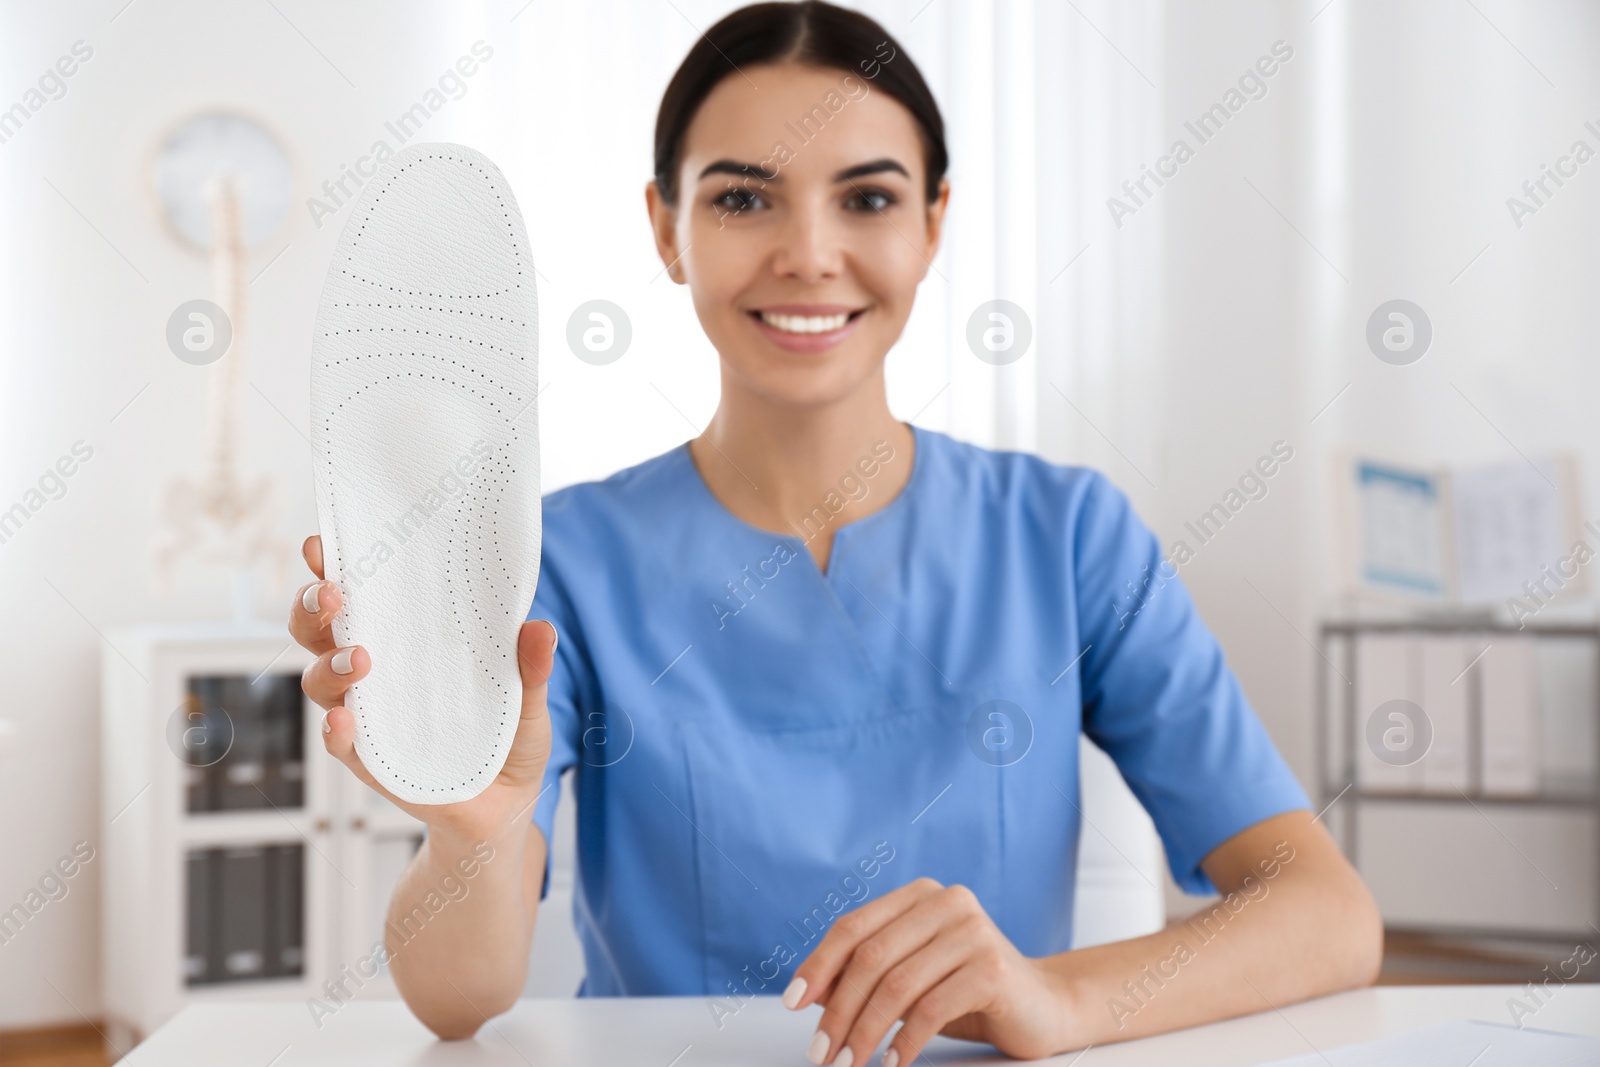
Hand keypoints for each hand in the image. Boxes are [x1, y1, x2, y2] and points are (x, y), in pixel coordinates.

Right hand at [290, 534, 556, 844]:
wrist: (507, 810)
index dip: (333, 569)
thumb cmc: (509, 741)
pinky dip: (338, 732)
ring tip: (359, 658)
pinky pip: (344, 746)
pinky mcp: (376, 765)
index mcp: (406, 644)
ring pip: (321, 684)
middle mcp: (377, 677)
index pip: (360, 597)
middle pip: (320, 633)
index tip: (324, 545)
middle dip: (313, 607)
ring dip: (329, 666)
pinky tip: (345, 719)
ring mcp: (371, 720)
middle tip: (334, 593)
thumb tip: (539, 628)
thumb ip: (532, 667)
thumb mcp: (529, 699)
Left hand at [786, 878, 1069, 1065]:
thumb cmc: (968, 993)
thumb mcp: (909, 980)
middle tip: (821, 1053)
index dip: (818, 965)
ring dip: (865, 1032)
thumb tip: (807, 994)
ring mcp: (973, 931)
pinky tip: (891, 1064)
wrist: (1043, 1007)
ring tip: (849, 1065)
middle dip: (839, 1010)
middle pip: (871, 957)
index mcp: (919, 896)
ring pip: (897, 984)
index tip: (791, 1003)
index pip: (854, 927)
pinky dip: (904, 1041)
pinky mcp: (992, 967)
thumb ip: (863, 979)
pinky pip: (932, 1008)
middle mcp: (947, 902)